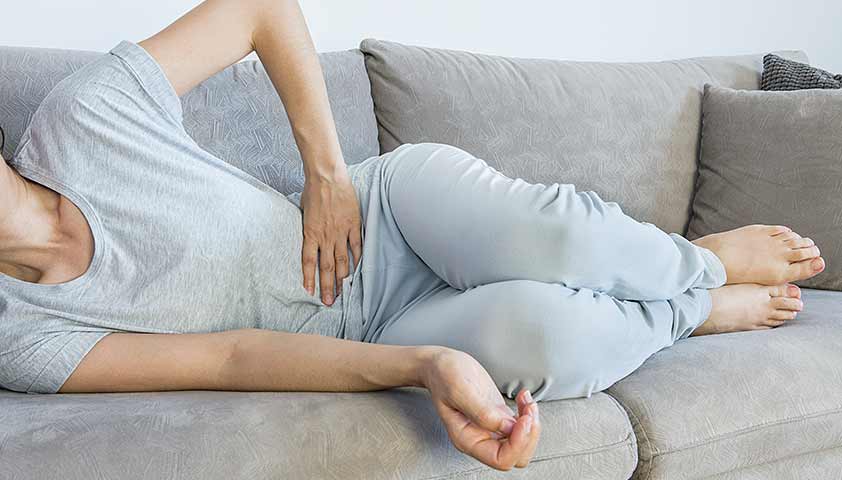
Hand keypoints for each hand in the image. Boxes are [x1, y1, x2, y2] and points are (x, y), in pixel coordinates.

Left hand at [300, 165, 362, 305]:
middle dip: (327, 287)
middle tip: (329, 302)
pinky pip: (356, 247)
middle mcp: (325, 237)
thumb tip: (308, 237)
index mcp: (309, 233)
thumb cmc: (313, 190)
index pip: (308, 262)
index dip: (309, 279)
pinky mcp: (353, 225)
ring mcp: (340, 232)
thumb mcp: (302, 211)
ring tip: (343, 293)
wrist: (327, 176)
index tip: (310, 293)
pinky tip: (358, 272)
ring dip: (342, 279)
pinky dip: (357, 260)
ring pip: (342, 261)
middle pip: (326, 267)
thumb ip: (307, 227)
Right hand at [421, 349, 541, 470]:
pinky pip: (521, 426)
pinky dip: (528, 413)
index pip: (501, 459)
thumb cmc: (444, 376)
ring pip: (522, 442)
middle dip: (528, 434)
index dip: (517, 443)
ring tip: (526, 401)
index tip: (523, 420)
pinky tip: (523, 397)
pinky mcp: (499, 417)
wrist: (442, 364)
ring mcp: (491, 429)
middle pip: (516, 455)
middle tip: (528, 410)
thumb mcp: (461, 390)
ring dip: (531, 423)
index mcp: (467, 439)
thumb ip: (483, 413)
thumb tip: (508, 428)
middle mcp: (480, 438)